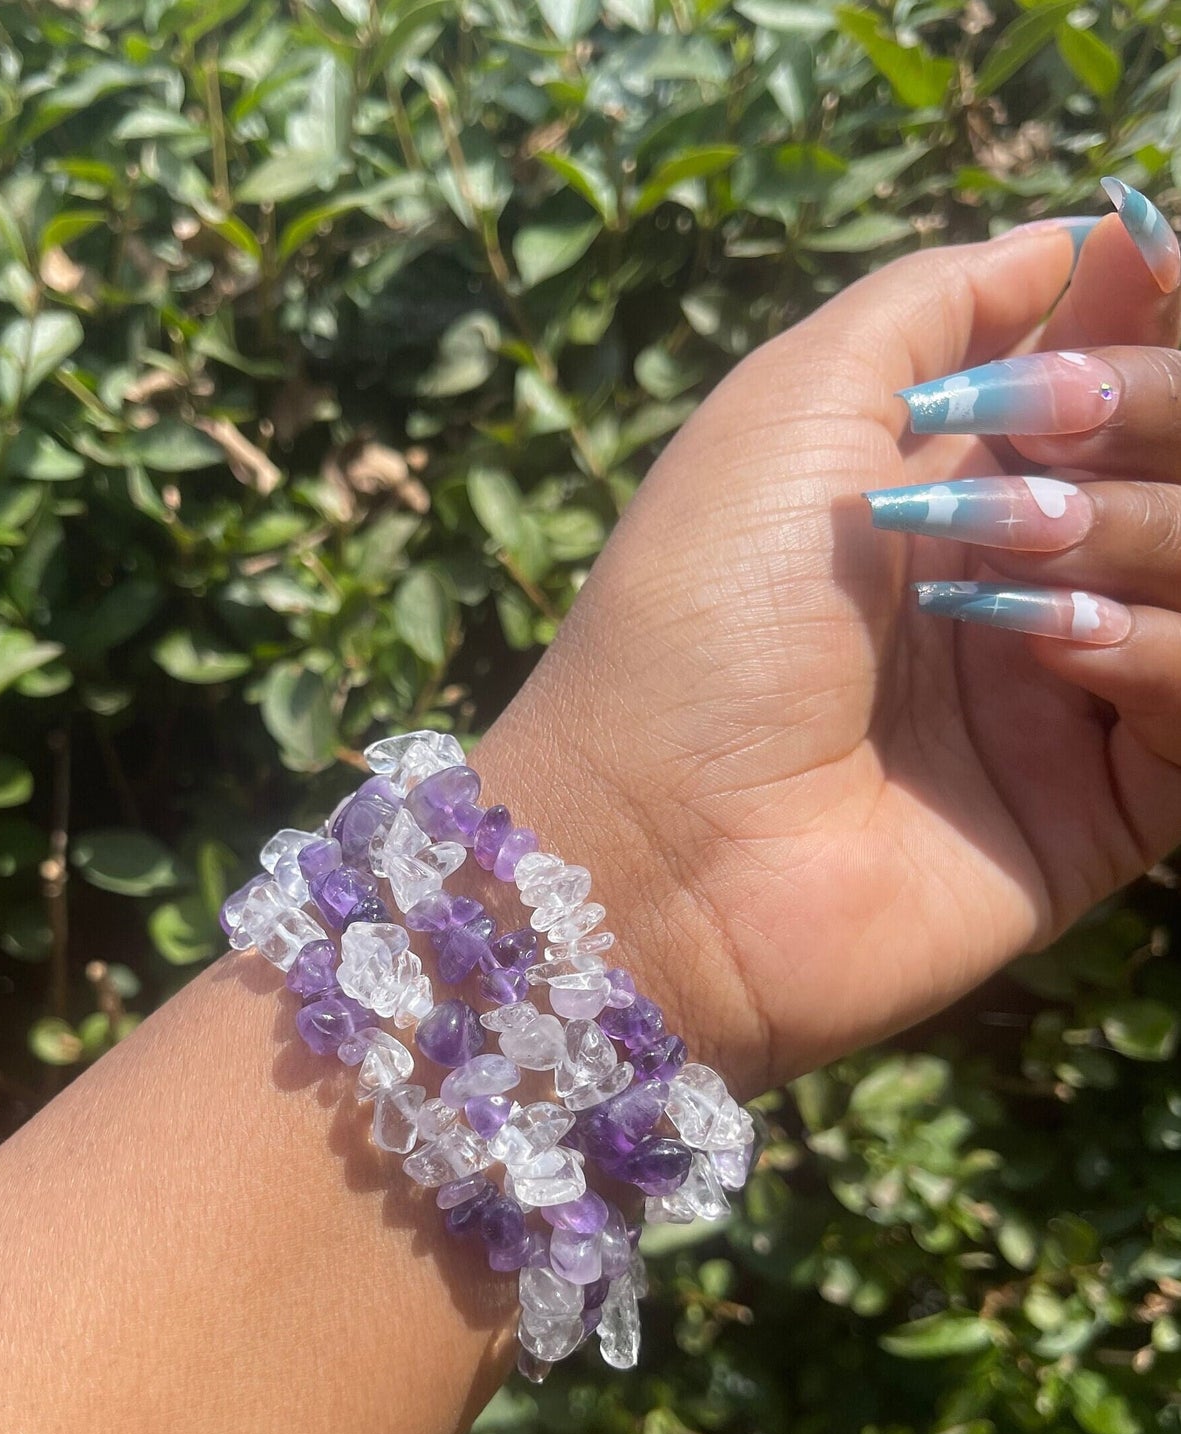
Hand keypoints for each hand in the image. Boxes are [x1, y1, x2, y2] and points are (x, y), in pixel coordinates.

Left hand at [473, 200, 1180, 1098]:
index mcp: (955, 479)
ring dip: (1146, 533)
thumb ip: (930, 309)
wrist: (658, 840)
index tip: (1157, 266)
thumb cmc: (700, 613)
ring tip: (1020, 562)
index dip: (1152, 315)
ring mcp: (1065, 697)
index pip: (1123, 368)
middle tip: (1044, 450)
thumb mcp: (791, 407)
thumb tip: (1077, 238)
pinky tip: (1060, 652)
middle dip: (1148, 416)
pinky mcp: (1099, 812)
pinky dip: (1162, 654)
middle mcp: (1026, 576)